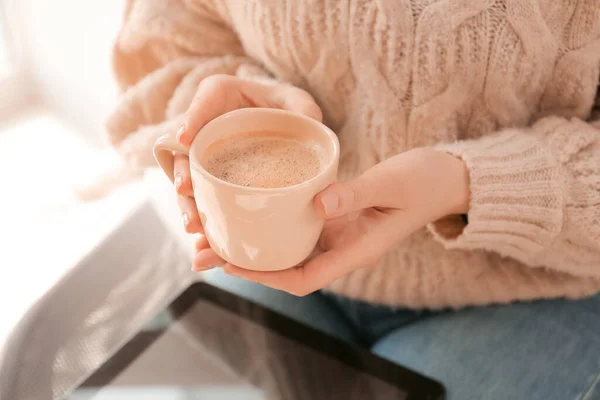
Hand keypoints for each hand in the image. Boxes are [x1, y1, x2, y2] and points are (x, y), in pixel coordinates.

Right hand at [173, 75, 322, 244]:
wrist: (287, 132)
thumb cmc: (289, 110)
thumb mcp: (298, 103)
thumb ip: (304, 109)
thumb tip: (309, 123)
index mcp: (223, 97)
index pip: (206, 99)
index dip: (193, 117)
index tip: (185, 138)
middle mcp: (208, 128)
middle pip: (188, 149)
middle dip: (184, 172)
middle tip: (185, 188)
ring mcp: (208, 158)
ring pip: (192, 181)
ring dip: (189, 204)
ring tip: (193, 225)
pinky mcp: (215, 183)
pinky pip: (205, 200)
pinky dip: (205, 220)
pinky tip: (205, 239)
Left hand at [195, 147, 470, 294]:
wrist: (444, 178)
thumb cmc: (424, 182)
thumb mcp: (391, 184)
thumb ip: (356, 193)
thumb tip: (317, 203)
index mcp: (358, 250)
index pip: (306, 278)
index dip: (268, 277)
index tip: (234, 264)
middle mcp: (345, 248)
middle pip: (289, 268)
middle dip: (250, 264)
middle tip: (207, 250)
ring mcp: (341, 234)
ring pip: (290, 248)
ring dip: (257, 244)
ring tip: (216, 233)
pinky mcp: (339, 217)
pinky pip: (300, 227)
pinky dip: (274, 224)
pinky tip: (252, 211)